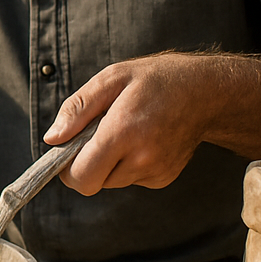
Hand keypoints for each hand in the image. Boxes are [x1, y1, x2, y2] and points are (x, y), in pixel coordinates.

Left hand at [43, 52, 260, 192]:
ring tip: (126, 130)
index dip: (67, 169)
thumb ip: (78, 109)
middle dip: (86, 164)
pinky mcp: (163, 178)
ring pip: (111, 181)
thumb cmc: (157, 79)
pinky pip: (130, 179)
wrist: (207, 92)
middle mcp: (141, 158)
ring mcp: (155, 172)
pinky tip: (142, 139)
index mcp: (123, 132)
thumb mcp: (112, 78)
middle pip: (93, 183)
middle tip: (97, 134)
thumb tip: (52, 138)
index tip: (67, 150)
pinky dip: (127, 164)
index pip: (81, 177)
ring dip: (108, 162)